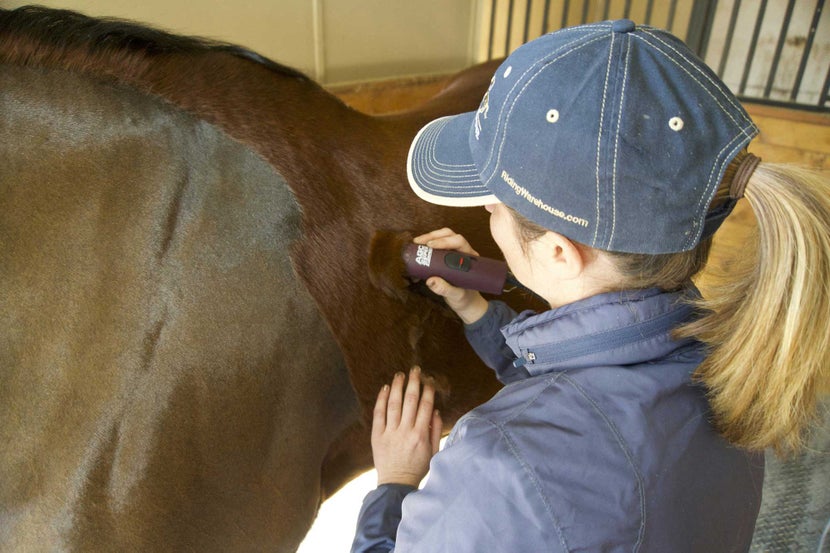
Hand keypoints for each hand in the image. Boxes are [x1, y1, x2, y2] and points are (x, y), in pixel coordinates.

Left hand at [372, 367, 442, 486]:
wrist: (396, 484)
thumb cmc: (418, 468)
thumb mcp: (433, 452)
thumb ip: (435, 430)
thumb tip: (434, 410)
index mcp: (421, 435)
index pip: (425, 406)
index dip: (428, 391)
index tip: (429, 380)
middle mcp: (405, 431)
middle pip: (410, 401)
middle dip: (414, 383)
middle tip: (415, 370)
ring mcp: (390, 433)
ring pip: (393, 404)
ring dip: (397, 387)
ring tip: (400, 375)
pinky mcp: (377, 436)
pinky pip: (378, 414)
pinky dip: (381, 400)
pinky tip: (384, 388)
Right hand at [414, 228, 489, 323]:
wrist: (466, 302)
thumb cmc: (465, 298)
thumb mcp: (456, 296)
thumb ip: (445, 289)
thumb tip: (430, 281)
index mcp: (470, 258)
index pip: (459, 241)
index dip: (444, 241)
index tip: (431, 246)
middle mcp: (463, 252)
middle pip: (449, 234)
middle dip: (433, 236)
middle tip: (419, 242)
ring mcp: (454, 253)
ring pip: (443, 236)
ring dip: (429, 237)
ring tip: (417, 243)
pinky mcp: (446, 256)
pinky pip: (437, 245)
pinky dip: (426, 244)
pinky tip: (417, 249)